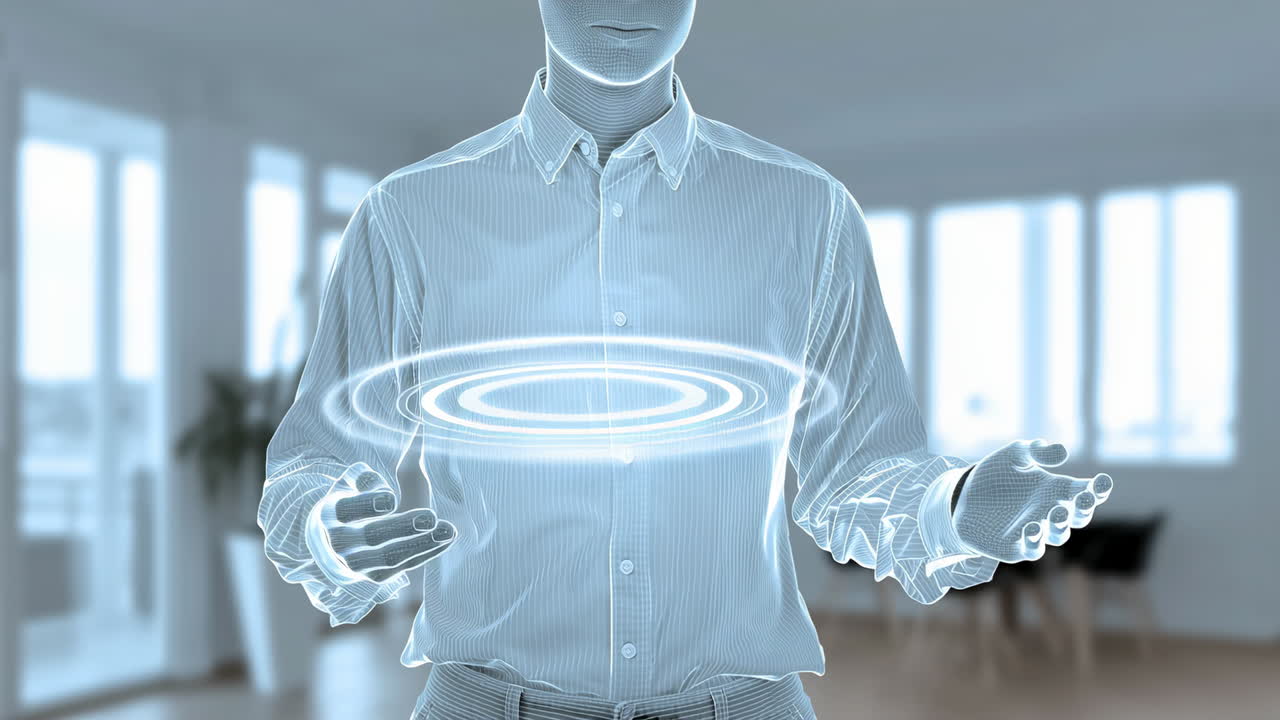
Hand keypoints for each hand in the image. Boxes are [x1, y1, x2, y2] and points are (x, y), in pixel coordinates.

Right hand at [316, 466, 456, 583]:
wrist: (334, 548)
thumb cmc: (351, 505)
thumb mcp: (354, 484)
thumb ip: (374, 470)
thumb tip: (416, 431)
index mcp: (330, 513)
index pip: (345, 510)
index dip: (365, 505)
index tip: (389, 497)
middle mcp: (339, 542)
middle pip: (370, 536)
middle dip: (401, 527)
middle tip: (430, 516)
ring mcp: (356, 565)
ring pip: (388, 558)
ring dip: (420, 544)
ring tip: (448, 530)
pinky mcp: (375, 579)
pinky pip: (404, 568)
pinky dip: (427, 552)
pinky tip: (447, 537)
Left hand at [953, 439, 1112, 562]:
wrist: (961, 497)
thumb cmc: (993, 475)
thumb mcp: (1012, 456)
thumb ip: (1035, 451)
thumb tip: (1062, 452)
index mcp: (1055, 490)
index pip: (1085, 492)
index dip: (1097, 489)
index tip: (1100, 482)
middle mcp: (1050, 512)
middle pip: (1078, 516)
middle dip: (1083, 509)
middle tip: (1082, 498)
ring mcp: (1036, 531)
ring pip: (1059, 535)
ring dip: (1061, 526)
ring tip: (1054, 513)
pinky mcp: (1017, 547)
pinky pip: (1033, 549)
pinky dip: (1035, 542)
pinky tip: (1030, 528)